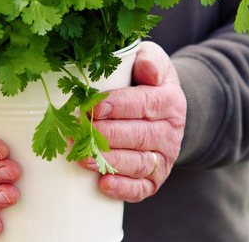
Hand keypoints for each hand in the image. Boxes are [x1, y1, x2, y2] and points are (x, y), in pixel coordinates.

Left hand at [79, 41, 186, 202]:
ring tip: (82, 157)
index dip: (118, 106)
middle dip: (106, 135)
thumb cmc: (146, 80)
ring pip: (139, 163)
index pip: (145, 104)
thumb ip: (150, 60)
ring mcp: (164, 157)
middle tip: (78, 132)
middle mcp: (170, 131)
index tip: (92, 107)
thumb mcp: (152, 61)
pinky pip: (143, 188)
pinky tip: (103, 184)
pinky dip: (124, 188)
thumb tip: (148, 70)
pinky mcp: (155, 178)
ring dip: (109, 161)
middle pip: (139, 136)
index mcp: (169, 101)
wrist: (164, 108)